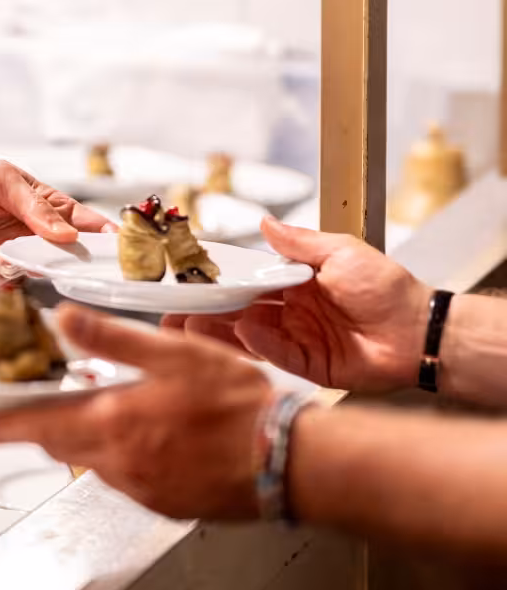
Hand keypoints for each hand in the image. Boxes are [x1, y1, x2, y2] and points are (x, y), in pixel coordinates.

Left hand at [0, 150, 110, 287]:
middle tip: (74, 261)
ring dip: (21, 261)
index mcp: (36, 203)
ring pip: (27, 270)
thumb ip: (35, 206)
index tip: (117, 242)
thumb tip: (67, 234)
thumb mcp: (1, 176)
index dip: (98, 231)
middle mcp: (22, 231)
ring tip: (7, 247)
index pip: (75, 219)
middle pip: (57, 252)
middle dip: (67, 258)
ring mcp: (0, 252)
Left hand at [0, 305, 271, 520]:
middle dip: (44, 429)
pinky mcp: (169, 506)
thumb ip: (115, 338)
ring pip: (96, 463)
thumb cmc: (239, 405)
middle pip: (64, 447)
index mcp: (117, 426)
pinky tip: (146, 437)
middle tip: (32, 412)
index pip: (41, 427)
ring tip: (101, 413)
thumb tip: (65, 319)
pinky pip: (129, 480)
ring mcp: (146, 492)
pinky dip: (122, 457)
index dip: (4, 426)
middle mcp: (124, 465)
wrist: (289, 461)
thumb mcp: (174, 353)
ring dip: (87, 440)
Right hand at [162, 218, 429, 394]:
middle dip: (205, 311)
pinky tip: (242, 333)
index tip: (187, 277)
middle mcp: (291, 312)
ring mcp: (298, 340)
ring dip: (219, 332)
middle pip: (238, 311)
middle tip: (171, 311)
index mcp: (295, 283)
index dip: (218, 280)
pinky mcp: (310, 367)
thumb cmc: (387, 287)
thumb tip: (263, 223)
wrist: (418, 330)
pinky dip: (259, 346)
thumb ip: (299, 243)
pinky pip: (278, 356)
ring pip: (249, 336)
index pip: (248, 280)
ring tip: (188, 327)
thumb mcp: (341, 251)